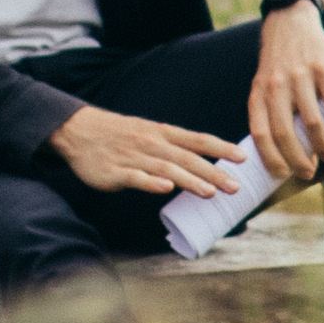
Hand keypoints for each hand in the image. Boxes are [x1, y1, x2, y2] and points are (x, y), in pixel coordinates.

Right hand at [52, 106, 255, 206]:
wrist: (79, 130)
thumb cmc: (120, 135)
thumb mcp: (150, 133)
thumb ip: (175, 147)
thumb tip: (203, 163)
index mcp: (163, 133)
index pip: (198, 140)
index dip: (222, 148)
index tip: (244, 158)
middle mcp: (153, 143)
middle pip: (188, 158)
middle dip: (214, 172)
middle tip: (235, 187)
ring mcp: (134, 157)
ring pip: (167, 168)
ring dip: (189, 180)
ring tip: (210, 192)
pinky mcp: (116, 171)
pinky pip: (136, 177)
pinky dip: (151, 182)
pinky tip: (165, 189)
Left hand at [241, 2, 323, 186]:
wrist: (291, 21)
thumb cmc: (278, 63)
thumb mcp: (263, 85)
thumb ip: (269, 112)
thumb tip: (280, 153)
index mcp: (259, 94)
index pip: (261, 134)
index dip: (271, 159)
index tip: (282, 175)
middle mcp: (276, 86)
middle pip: (286, 133)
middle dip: (298, 160)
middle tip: (308, 173)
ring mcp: (300, 76)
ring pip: (312, 122)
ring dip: (321, 145)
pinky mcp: (323, 67)